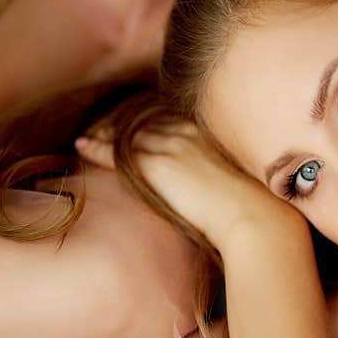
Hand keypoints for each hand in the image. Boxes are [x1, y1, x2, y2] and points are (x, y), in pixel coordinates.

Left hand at [75, 119, 304, 246]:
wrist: (254, 217)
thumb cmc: (256, 209)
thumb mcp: (241, 184)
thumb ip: (225, 178)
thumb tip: (224, 192)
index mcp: (212, 134)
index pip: (172, 121)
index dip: (151, 123)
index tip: (137, 126)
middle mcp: (190, 132)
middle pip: (147, 121)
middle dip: (124, 123)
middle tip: (103, 128)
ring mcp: (172, 145)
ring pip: (128, 133)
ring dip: (106, 134)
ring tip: (88, 138)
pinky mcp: (157, 163)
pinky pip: (117, 150)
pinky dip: (97, 148)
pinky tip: (81, 147)